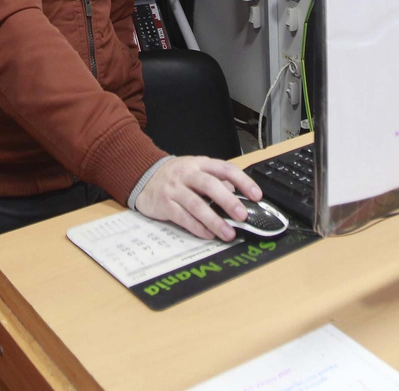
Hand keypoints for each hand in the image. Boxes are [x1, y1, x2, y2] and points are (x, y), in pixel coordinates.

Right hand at [133, 156, 262, 240]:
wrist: (143, 176)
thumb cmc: (175, 176)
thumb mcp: (196, 171)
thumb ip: (216, 182)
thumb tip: (238, 195)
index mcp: (200, 163)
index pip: (225, 169)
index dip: (242, 181)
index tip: (256, 195)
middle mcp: (187, 174)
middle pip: (210, 185)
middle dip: (228, 201)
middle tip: (242, 215)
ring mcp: (174, 189)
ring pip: (196, 205)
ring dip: (214, 221)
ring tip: (228, 233)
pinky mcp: (165, 204)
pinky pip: (183, 217)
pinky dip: (197, 227)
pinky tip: (209, 235)